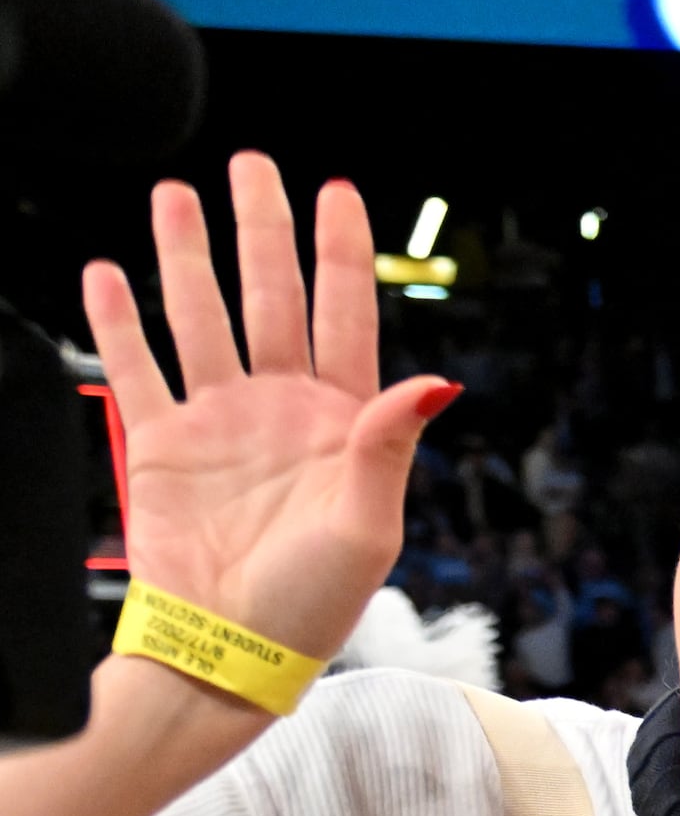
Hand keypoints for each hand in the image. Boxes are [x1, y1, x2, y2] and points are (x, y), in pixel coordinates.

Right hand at [82, 152, 456, 669]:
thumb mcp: (370, 525)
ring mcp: (219, 421)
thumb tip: (435, 382)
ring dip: (187, 256)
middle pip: (271, 297)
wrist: (230, 651)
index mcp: (343, 423)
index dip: (340, 253)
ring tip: (175, 196)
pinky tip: (107, 272)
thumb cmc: (313, 603)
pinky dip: (119, 320)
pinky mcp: (160, 444)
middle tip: (252, 165)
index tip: (336, 191)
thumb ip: (391, 445)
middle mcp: (281, 410)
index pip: (346, 316)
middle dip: (262, 230)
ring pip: (200, 316)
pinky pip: (136, 368)